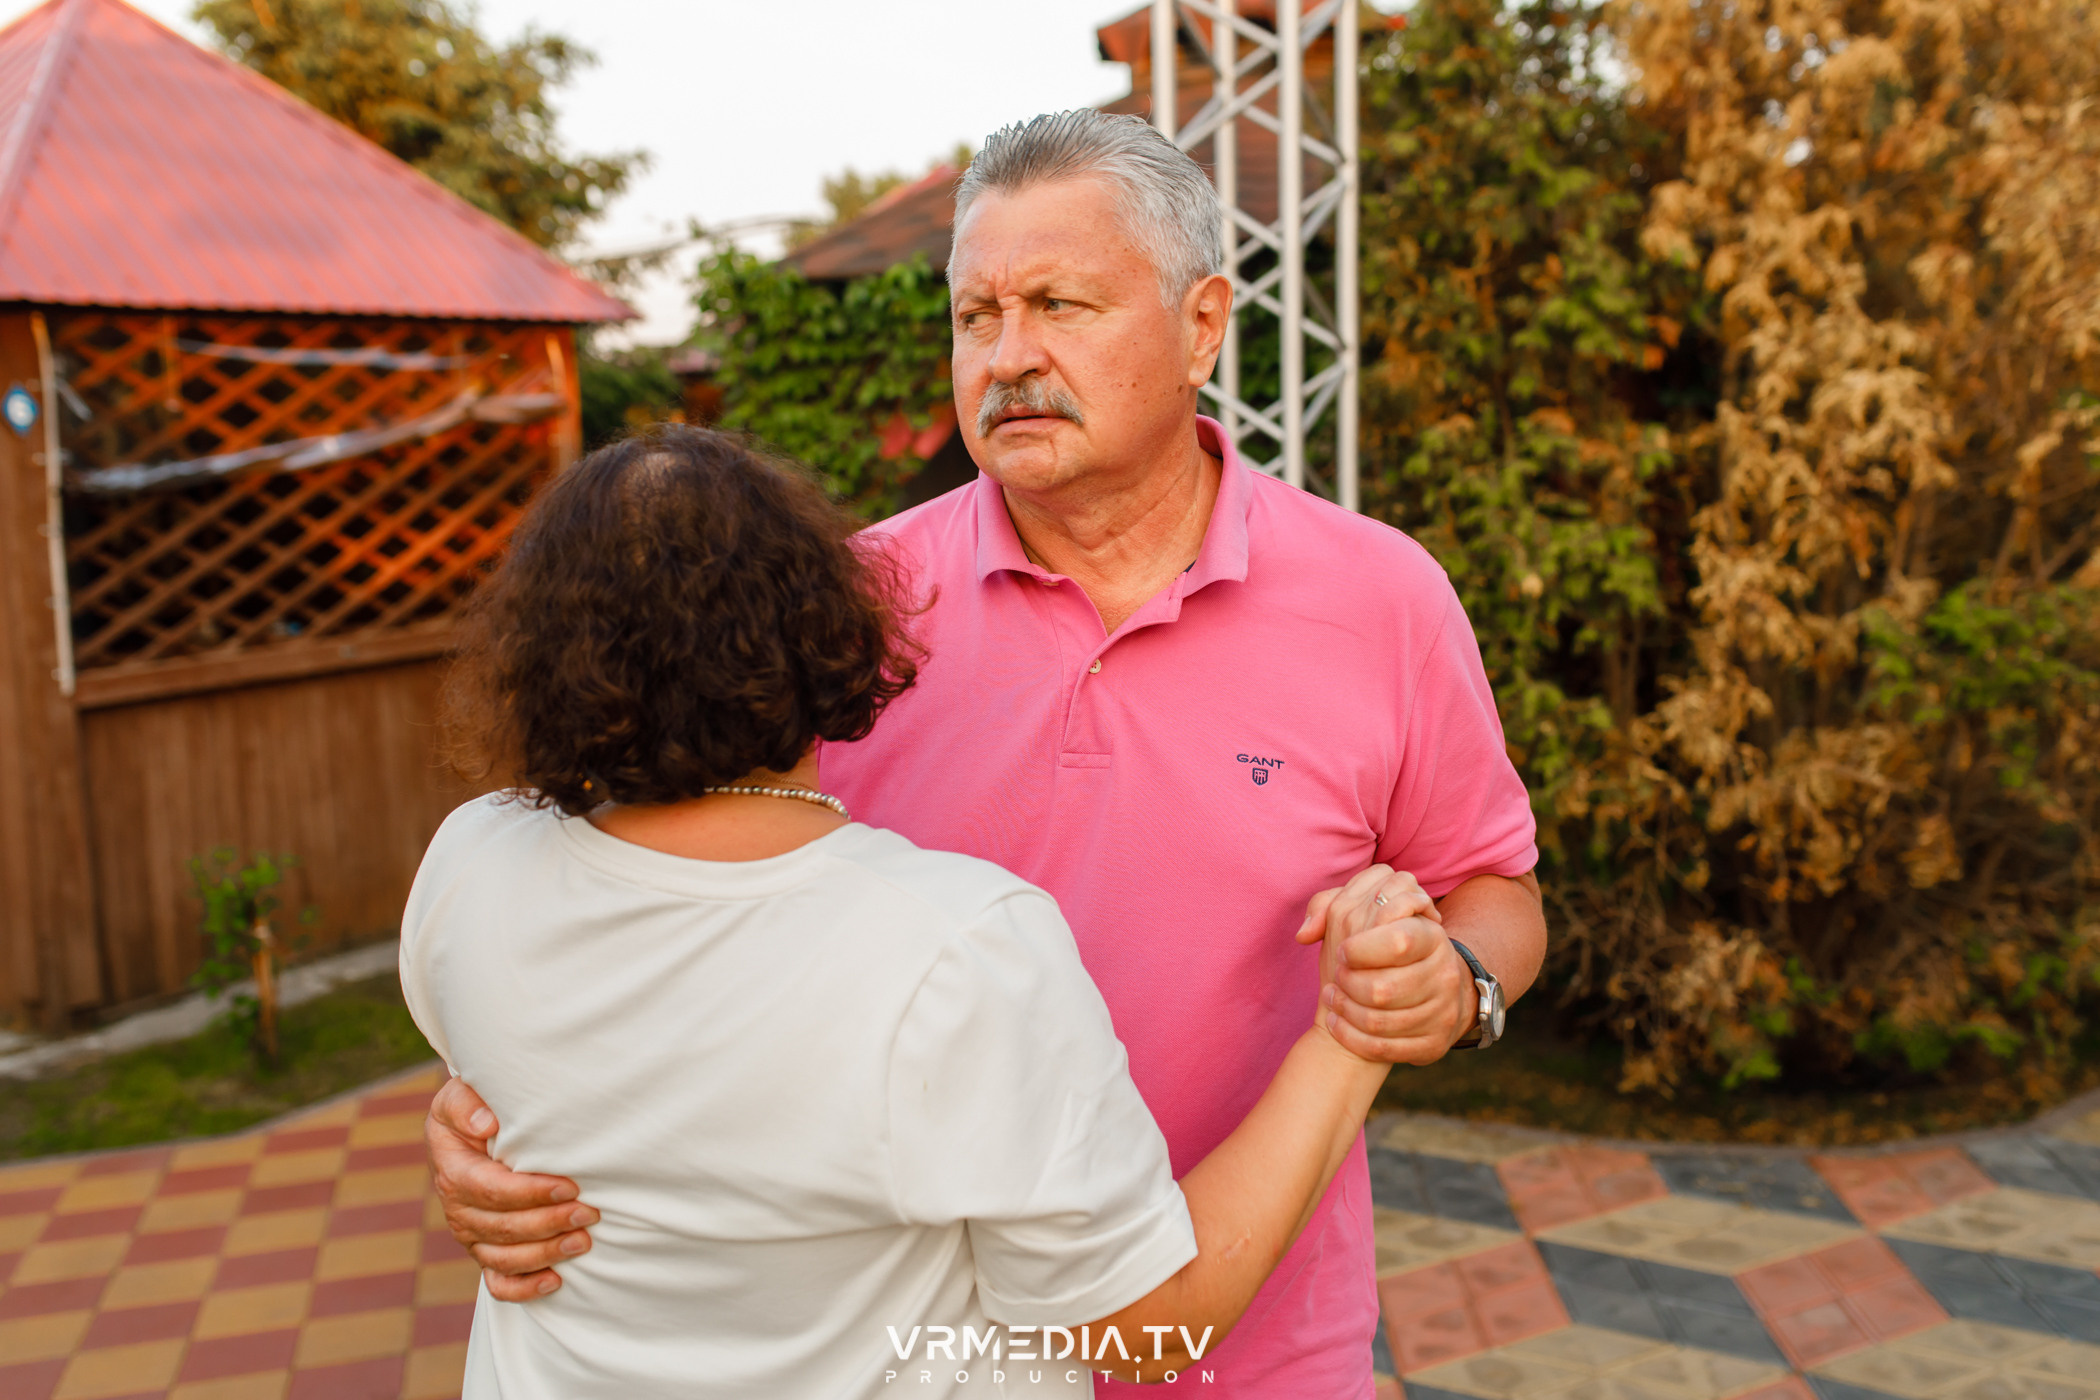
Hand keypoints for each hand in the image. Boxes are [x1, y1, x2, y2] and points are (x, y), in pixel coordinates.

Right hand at [426, 1076, 598, 1300]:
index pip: (490, 1191)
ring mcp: (471, 1235)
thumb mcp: (463, 1094)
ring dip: (544, 1254)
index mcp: (454, 1171)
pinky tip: (556, 1282)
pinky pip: (497, 1283)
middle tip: (590, 1213)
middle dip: (548, 1223)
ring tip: (583, 1242)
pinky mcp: (485, 1251)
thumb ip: (467, 1104)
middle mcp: (458, 1208)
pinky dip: (524, 1289)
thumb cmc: (478, 1105)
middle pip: (501, 1228)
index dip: (529, 1193)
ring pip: (502, 1259)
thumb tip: (487, 1124)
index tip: (569, 1186)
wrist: (475, 1126)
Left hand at [1294, 865, 1477, 1064]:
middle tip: (1337, 976)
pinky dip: (1351, 1038)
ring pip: (1378, 1022)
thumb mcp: (1369, 916)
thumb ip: (1330, 905)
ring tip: (1332, 997)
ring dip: (1345, 1010)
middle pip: (1382, 989)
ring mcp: (1443, 1012)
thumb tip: (1304, 933)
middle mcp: (1444, 975)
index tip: (1343, 951)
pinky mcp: (1434, 1044)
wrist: (1430, 988)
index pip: (1399, 941)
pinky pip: (1383, 1049)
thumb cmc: (1385, 947)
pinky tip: (1337, 1023)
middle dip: (1347, 984)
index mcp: (1432, 937)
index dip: (1361, 949)